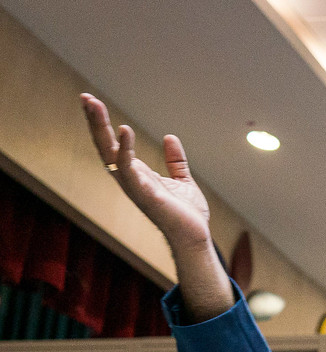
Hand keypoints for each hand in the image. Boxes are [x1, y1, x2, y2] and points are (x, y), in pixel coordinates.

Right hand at [81, 94, 209, 249]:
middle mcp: (129, 178)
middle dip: (94, 121)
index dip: (102, 124)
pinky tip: (124, 130)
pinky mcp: (144, 194)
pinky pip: (128, 169)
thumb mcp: (183, 180)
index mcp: (136, 173)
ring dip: (100, 128)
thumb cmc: (186, 214)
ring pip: (109, 152)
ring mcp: (133, 186)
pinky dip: (124, 149)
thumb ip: (175, 161)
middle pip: (105, 144)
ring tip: (95, 105)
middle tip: (86, 96)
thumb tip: (169, 137)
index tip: (93, 102)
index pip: (112, 144)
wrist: (195, 237)